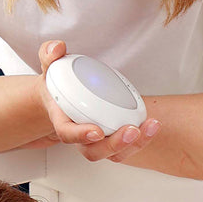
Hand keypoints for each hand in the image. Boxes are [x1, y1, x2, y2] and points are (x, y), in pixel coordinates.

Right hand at [36, 40, 159, 162]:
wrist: (62, 97)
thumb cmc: (58, 84)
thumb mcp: (50, 64)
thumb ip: (49, 54)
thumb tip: (58, 48)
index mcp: (62, 121)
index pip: (67, 134)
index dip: (81, 135)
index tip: (96, 131)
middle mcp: (79, 137)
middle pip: (93, 151)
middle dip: (114, 144)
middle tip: (131, 130)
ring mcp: (96, 141)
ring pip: (113, 154)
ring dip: (134, 145)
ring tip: (151, 126)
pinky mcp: (111, 139)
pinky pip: (125, 147)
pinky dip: (141, 139)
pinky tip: (153, 125)